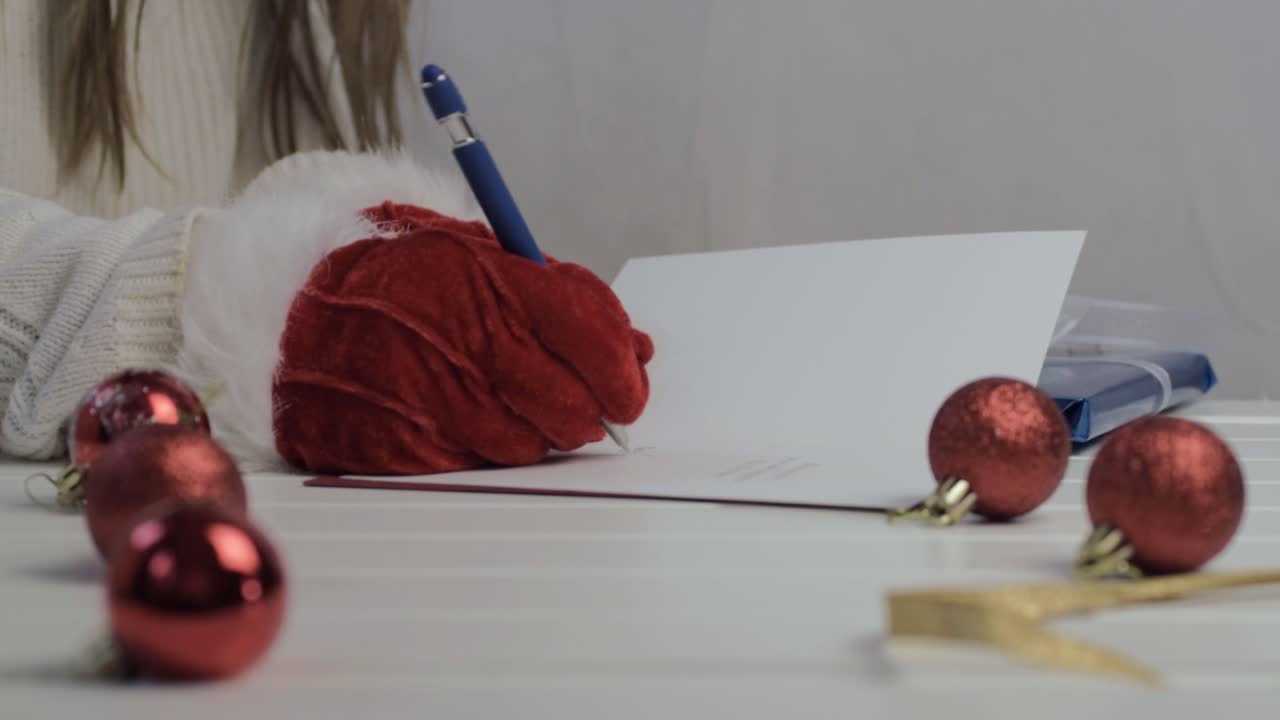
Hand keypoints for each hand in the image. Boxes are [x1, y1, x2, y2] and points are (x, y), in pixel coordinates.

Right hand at [272, 202, 653, 473]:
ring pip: (524, 445)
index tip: (630, 389)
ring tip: (517, 409)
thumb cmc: (406, 280)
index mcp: (480, 277)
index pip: (585, 331)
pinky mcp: (387, 442)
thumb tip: (637, 352)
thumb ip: (565, 298)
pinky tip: (469, 423)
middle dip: (588, 413)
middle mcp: (450, 337)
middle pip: (564, 402)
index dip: (622, 371)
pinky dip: (485, 453)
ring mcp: (416, 394)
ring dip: (537, 436)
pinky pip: (471, 466)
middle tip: (587, 412)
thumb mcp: (483, 257)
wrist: (299, 305)